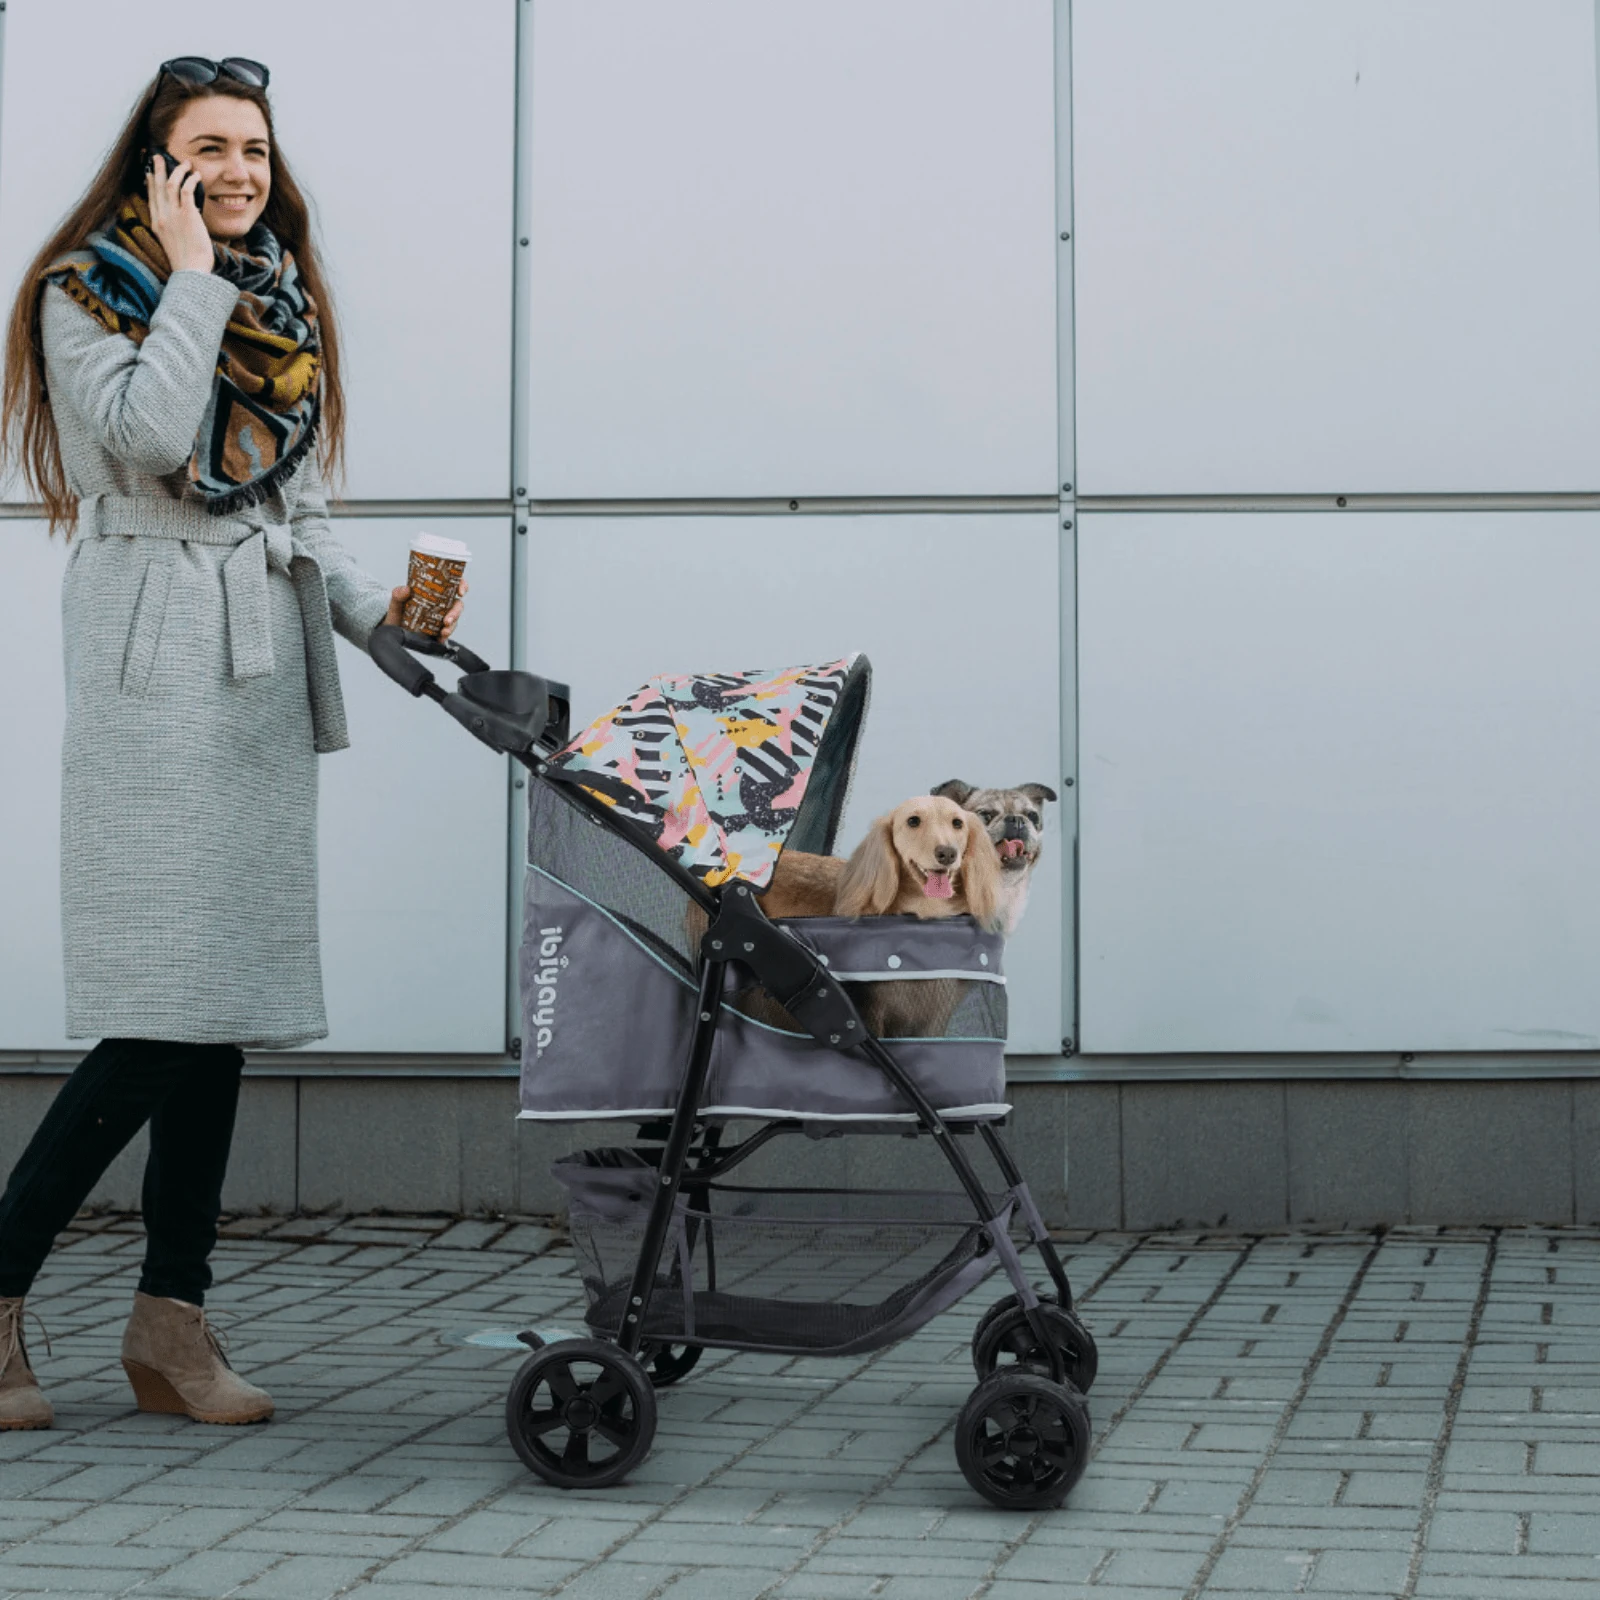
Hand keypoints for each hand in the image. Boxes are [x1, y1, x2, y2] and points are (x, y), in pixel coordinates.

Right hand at [146, 155, 212, 274]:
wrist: (191, 272)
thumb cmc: (188, 262)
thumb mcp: (173, 243)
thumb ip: (173, 229)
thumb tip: (183, 219)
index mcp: (157, 224)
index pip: (151, 197)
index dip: (150, 183)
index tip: (150, 173)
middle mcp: (162, 217)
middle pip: (156, 186)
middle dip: (157, 169)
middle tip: (159, 156)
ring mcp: (174, 216)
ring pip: (170, 184)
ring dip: (177, 171)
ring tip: (185, 163)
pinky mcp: (187, 216)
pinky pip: (186, 190)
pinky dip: (190, 180)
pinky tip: (196, 175)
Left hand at [383, 578, 467, 640]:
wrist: (393, 629)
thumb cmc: (398, 612)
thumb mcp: (396, 602)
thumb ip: (398, 594)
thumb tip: (405, 589)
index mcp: (435, 592)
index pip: (453, 585)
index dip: (461, 586)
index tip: (460, 591)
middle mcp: (441, 604)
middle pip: (457, 604)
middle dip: (456, 612)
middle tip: (447, 620)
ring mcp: (441, 617)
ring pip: (454, 619)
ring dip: (452, 626)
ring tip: (444, 631)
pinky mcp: (439, 630)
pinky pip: (447, 633)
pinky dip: (445, 636)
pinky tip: (440, 638)